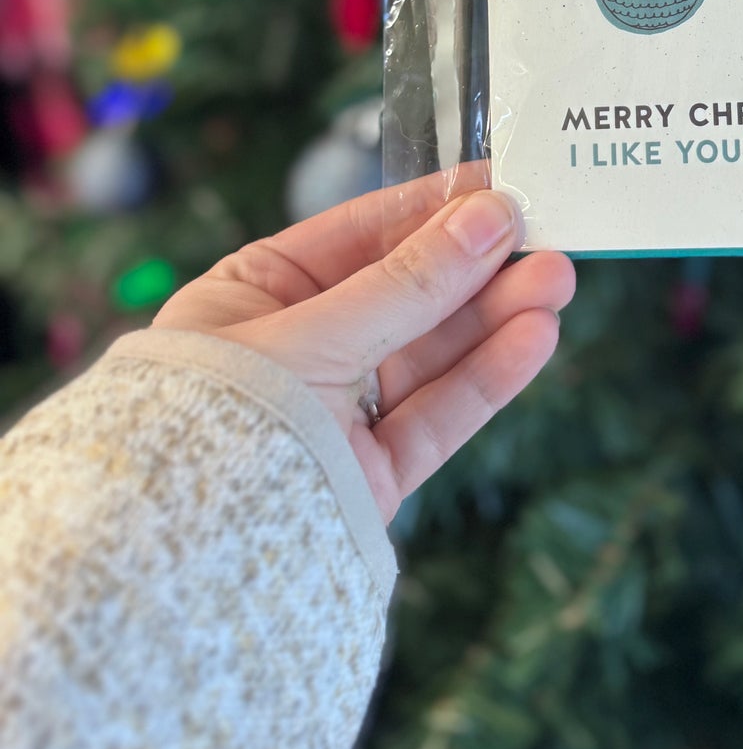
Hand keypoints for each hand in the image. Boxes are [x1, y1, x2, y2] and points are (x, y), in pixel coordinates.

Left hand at [153, 163, 573, 521]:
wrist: (178, 566)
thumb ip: (409, 282)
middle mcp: (298, 349)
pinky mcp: (367, 476)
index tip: (505, 182)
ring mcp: (335, 415)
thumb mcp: (314, 333)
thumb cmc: (219, 418)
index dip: (436, 206)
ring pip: (430, 355)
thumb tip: (491, 217)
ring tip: (558, 281)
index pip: (362, 234)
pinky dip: (486, 377)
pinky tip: (534, 338)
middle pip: (406, 294)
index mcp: (257, 294)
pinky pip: (435, 415)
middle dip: (478, 266)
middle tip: (549, 234)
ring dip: (495, 316)